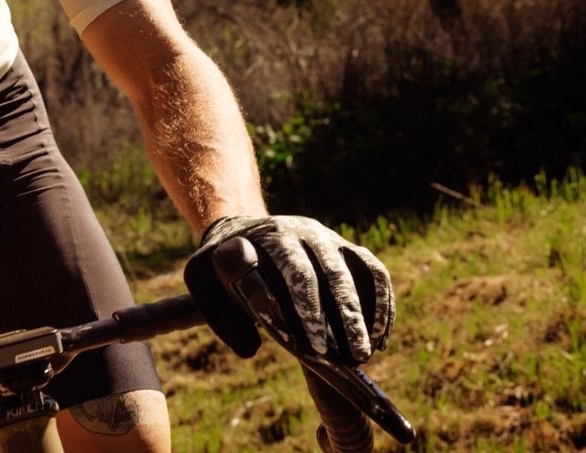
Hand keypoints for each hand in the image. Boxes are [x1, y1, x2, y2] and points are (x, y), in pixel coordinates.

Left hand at [184, 215, 393, 363]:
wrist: (240, 229)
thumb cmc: (220, 265)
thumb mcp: (203, 280)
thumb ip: (219, 313)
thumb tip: (252, 348)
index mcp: (269, 236)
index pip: (295, 269)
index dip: (309, 308)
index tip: (316, 346)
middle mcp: (304, 232)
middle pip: (333, 272)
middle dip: (345, 317)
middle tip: (351, 357)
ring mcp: (328, 239)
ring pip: (358, 270)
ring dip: (367, 312)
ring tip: (368, 353)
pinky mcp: (347, 249)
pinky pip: (374, 271)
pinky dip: (383, 302)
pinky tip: (381, 335)